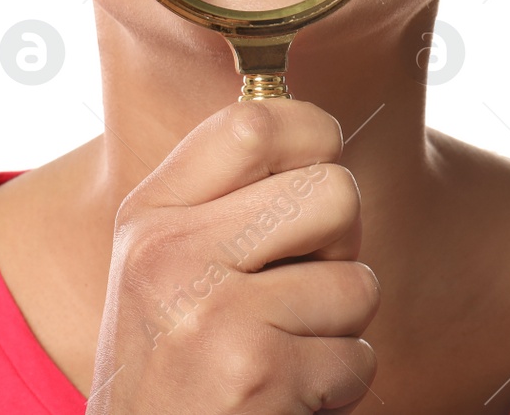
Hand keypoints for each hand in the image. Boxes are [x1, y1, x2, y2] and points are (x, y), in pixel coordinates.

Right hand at [88, 98, 379, 412]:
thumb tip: (322, 133)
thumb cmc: (172, 364)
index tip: (311, 175)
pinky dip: (337, 387)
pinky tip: (284, 395)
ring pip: (358, 283)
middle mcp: (172, 253)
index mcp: (151, 212)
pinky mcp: (255, 373)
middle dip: (342, 246)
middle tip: (301, 284)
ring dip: (339, 329)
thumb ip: (227, 198)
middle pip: (334, 193)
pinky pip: (357, 358)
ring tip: (283, 348)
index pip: (254, 122)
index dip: (313, 138)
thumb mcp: (165, 263)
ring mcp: (212, 313)